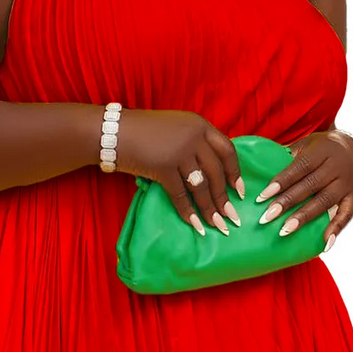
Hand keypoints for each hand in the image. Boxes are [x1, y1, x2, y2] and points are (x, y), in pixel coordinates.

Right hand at [116, 109, 243, 235]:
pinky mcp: (163, 167)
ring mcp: (179, 151)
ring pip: (201, 187)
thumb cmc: (142, 131)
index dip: (236, 173)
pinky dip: (188, 212)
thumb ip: (194, 142)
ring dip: (210, 209)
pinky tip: (195, 225)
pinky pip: (180, 195)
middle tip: (232, 217)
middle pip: (217, 172)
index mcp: (199, 125)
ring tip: (218, 225)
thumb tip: (209, 171)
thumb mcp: (175, 128)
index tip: (240, 191)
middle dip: (224, 198)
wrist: (113, 131)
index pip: (228, 150)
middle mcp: (194, 137)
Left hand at [254, 127, 352, 248]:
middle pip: (309, 186)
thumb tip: (260, 167)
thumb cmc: (321, 149)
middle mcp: (337, 166)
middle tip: (266, 218)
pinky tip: (324, 244)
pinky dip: (336, 230)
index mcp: (322, 151)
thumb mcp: (306, 144)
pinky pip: (346, 215)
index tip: (262, 198)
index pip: (299, 167)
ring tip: (284, 231)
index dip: (281, 182)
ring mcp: (348, 183)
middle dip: (286, 203)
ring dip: (303, 218)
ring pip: (324, 202)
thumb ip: (288, 155)